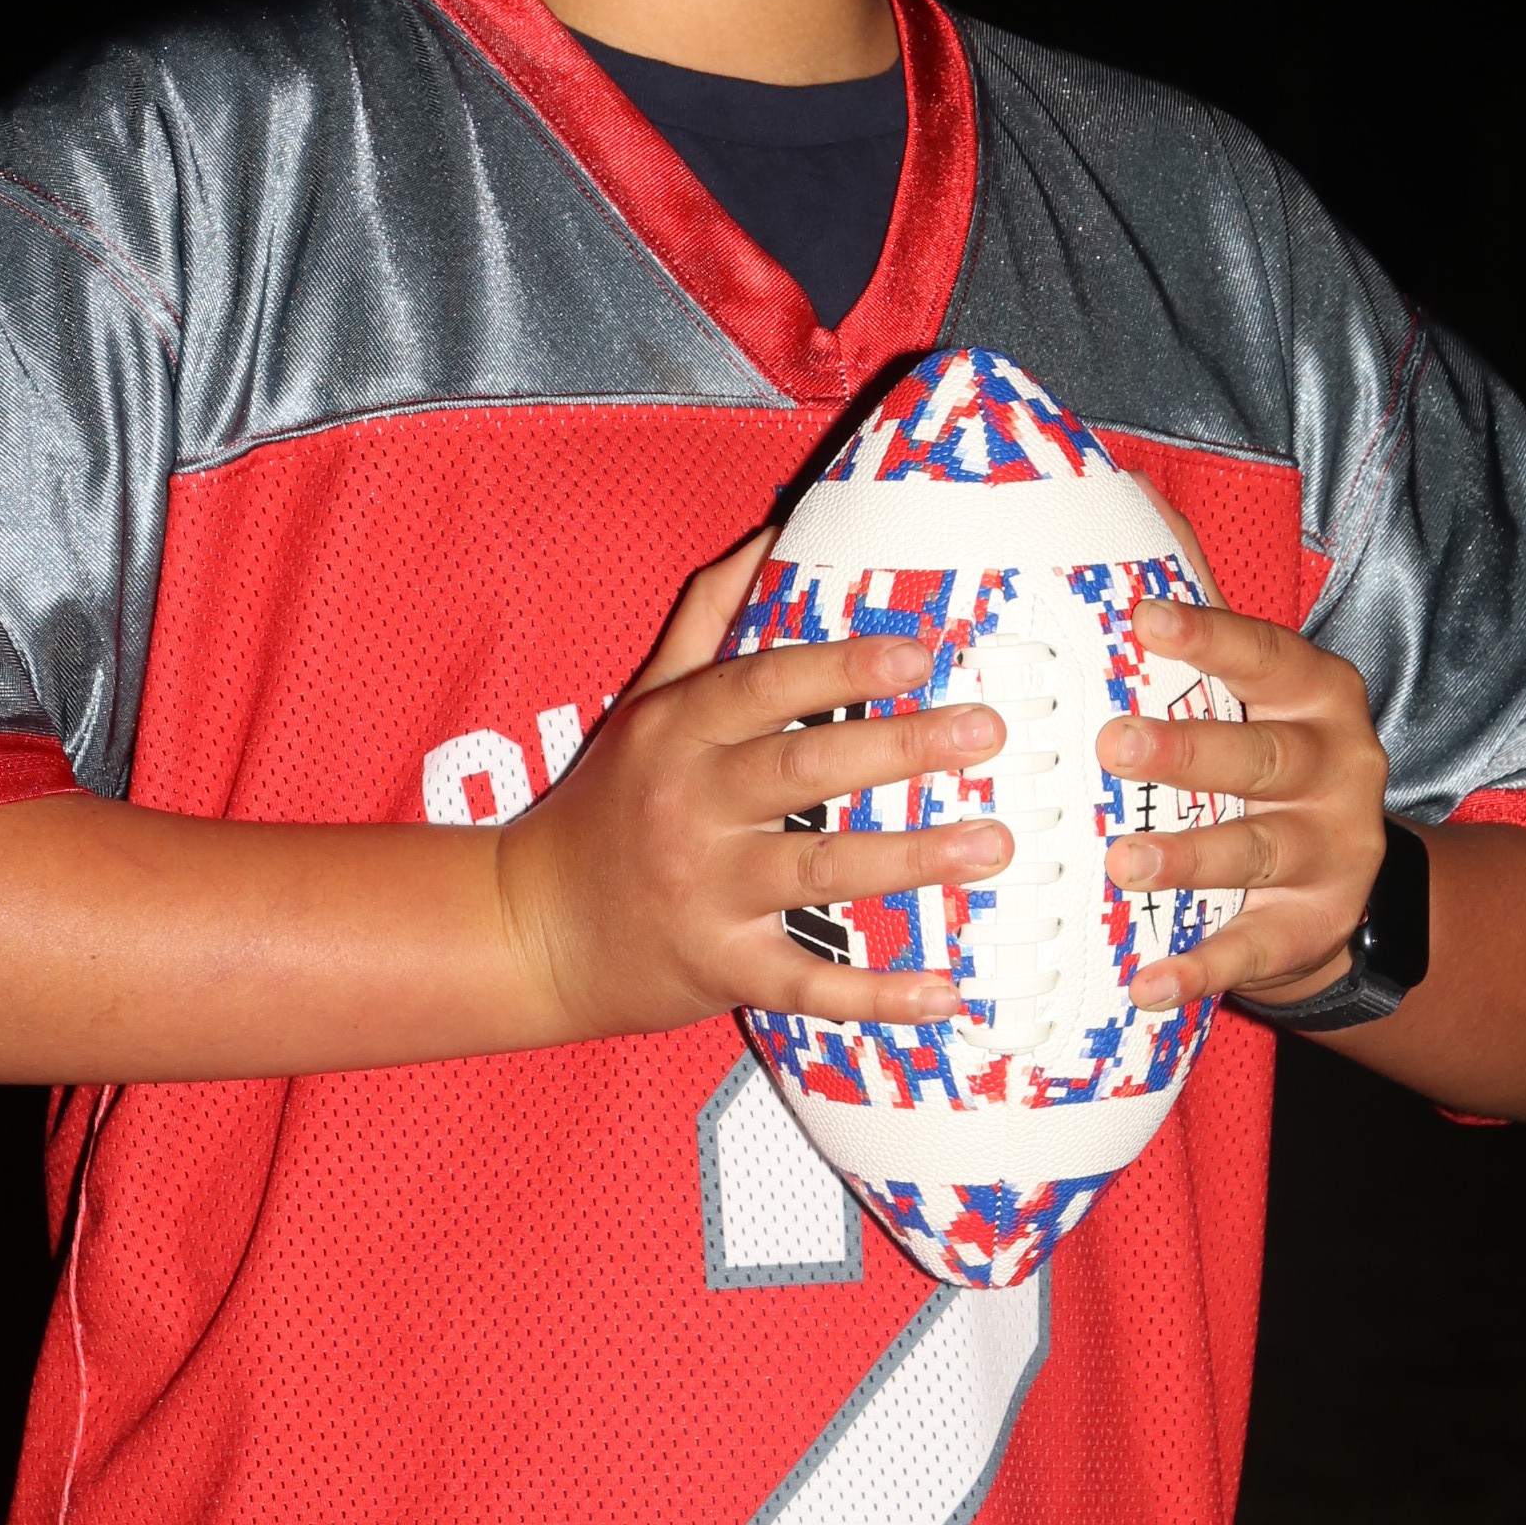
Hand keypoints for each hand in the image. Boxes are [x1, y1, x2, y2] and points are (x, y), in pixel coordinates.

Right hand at [494, 529, 1009, 1043]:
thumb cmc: (609, 804)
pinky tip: (947, 991)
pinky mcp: (720, 968)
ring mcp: (704, 892)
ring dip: (911, 860)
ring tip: (994, 844)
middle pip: (802, 770)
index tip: (920, 650)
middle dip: (898, 748)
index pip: (762, 688)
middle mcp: (689, 808)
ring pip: (817, 871)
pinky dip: (877, 995)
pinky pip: (807, 983)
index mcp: (678, 734)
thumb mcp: (645, 702)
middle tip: (986, 732)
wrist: (531, 926)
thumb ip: (710, 618)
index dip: (840, 666)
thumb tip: (776, 530)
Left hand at [1098, 595, 1390, 1010]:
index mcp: (1319, 699)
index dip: (1209, 639)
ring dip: (1188, 858)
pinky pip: (1252, 950)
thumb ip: (1203, 638)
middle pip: (1263, 759)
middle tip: (1112, 744)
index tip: (1142, 620)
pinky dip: (1197, 969)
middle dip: (1190, 751)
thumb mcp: (1258, 699)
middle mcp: (1338, 772)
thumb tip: (1132, 512)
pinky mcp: (1313, 930)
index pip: (1267, 657)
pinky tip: (1145, 983)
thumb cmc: (1266, 766)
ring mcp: (1333, 855)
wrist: (1349, 885)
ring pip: (1256, 853)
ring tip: (1121, 862)